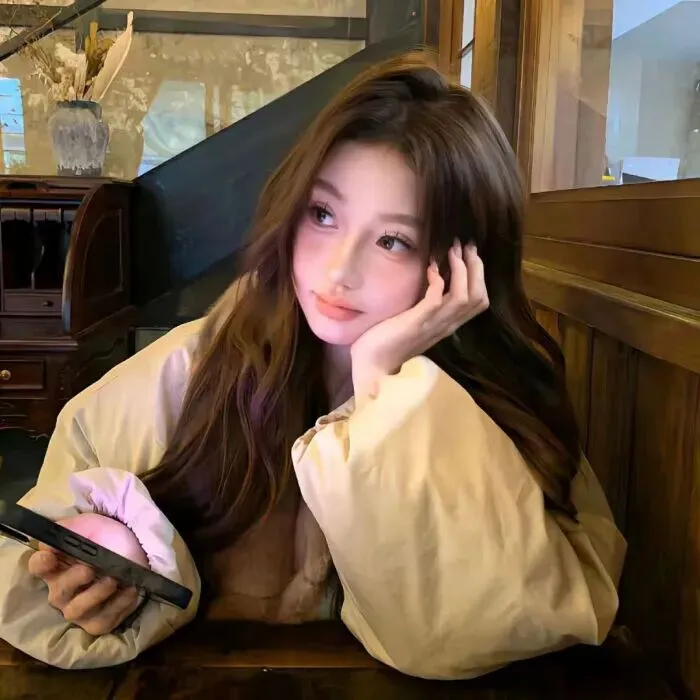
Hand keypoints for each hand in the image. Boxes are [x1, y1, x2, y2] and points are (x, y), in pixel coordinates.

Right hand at [27, 512, 147, 635]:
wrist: (136, 551)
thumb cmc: (106, 539)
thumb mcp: (90, 526)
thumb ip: (70, 529)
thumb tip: (49, 541)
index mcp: (57, 566)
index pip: (38, 566)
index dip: (40, 563)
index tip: (49, 556)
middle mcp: (62, 592)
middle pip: (58, 593)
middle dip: (73, 581)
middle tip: (89, 569)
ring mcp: (80, 609)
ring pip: (78, 611)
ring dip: (96, 595)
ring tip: (114, 580)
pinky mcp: (99, 621)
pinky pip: (103, 620)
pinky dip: (118, 605)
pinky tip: (130, 590)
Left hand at [351, 239, 487, 400]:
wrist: (372, 366)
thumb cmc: (388, 342)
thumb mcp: (415, 321)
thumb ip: (427, 307)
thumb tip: (433, 281)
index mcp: (448, 325)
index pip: (479, 300)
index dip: (478, 274)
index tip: (468, 253)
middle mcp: (446, 326)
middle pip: (478, 295)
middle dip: (475, 267)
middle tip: (465, 245)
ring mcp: (433, 325)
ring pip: (465, 296)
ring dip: (461, 269)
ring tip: (453, 250)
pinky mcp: (417, 323)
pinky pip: (437, 298)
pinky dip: (438, 280)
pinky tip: (431, 268)